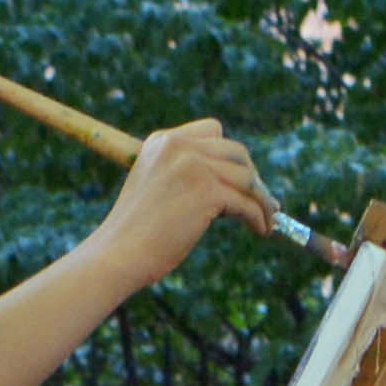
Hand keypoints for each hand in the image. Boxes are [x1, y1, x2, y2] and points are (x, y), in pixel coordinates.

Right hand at [85, 117, 276, 293]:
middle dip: (252, 177)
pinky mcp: (207, 192)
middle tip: (262, 201)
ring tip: (268, 219)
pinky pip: (247, 203)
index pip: (213, 131)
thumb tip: (240, 181)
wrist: (118, 254)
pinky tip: (261, 230)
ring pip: (247, 178)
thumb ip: (186, 174)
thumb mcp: (156, 187)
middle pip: (236, 152)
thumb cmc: (135, 232)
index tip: (239, 178)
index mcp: (162, 141)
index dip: (230, 155)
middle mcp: (178, 146)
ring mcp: (193, 167)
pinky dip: (259, 217)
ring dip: (261, 200)